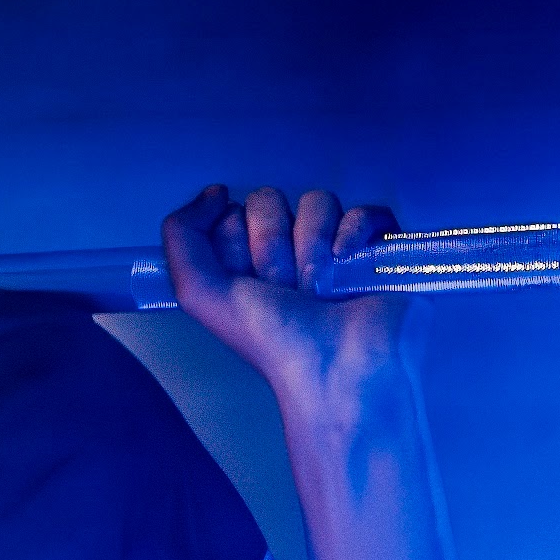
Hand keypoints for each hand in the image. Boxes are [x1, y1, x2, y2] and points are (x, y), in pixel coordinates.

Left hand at [160, 186, 413, 408]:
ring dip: (313, 246)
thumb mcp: (198, 292)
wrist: (335, 366)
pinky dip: (356, 234)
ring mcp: (333, 248)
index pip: (230, 213)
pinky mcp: (378, 248)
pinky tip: (349, 263)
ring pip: (317, 202)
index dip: (234, 244)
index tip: (246, 282)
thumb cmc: (269, 338)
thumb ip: (181, 236)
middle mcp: (287, 253)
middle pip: (269, 202)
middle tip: (284, 288)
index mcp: (245, 264)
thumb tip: (213, 193)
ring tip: (319, 288)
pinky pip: (366, 211)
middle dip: (272, 244)